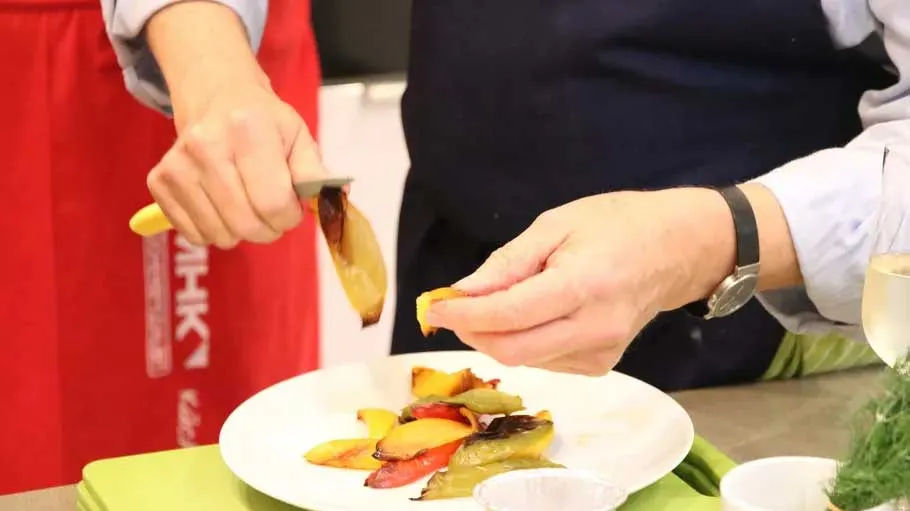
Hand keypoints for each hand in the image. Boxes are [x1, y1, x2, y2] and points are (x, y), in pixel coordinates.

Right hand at [147, 77, 328, 247]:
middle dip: (268, 229)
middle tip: (271, 213)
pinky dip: (213, 231)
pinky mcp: (159, 181)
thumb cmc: (265, 122)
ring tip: (245, 204)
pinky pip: (193, 234)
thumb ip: (315, 173)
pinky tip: (220, 206)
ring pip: (220, 234)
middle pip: (246, 224)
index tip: (290, 209)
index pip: (273, 203)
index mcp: (249, 130)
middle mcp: (207, 145)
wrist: (217, 97)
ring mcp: (178, 165)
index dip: (289, 217)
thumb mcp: (298, 137)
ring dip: (240, 232)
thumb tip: (334, 200)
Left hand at [425, 189, 735, 375]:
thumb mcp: (556, 224)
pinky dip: (523, 339)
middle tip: (452, 307)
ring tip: (498, 299)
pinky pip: (543, 359)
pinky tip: (532, 313)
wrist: (676, 250)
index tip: (433, 305)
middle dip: (472, 330)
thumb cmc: (616, 225)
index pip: (510, 314)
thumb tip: (462, 292)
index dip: (465, 313)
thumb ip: (507, 263)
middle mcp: (595, 328)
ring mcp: (601, 352)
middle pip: (512, 349)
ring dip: (496, 334)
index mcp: (585, 285)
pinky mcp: (600, 365)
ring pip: (524, 358)